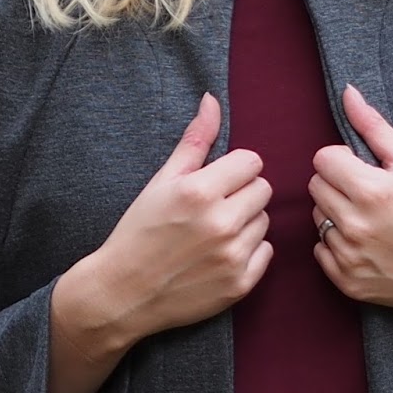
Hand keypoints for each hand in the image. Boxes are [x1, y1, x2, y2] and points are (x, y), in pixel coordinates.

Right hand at [89, 92, 274, 348]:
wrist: (125, 292)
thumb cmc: (140, 232)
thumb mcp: (161, 181)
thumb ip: (194, 141)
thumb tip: (212, 100)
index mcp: (200, 191)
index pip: (251, 162)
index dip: (234, 169)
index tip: (217, 181)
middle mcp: (221, 223)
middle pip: (263, 190)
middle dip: (242, 194)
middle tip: (215, 207)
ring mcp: (233, 256)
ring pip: (265, 221)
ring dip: (246, 223)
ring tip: (215, 233)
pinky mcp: (241, 283)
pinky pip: (266, 252)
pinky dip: (249, 252)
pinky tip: (220, 255)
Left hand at [309, 84, 392, 338]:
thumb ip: (375, 128)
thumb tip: (348, 93)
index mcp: (371, 190)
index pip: (323, 159)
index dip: (343, 160)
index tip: (364, 170)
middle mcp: (356, 226)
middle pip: (316, 188)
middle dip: (338, 185)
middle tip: (369, 195)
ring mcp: (351, 258)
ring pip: (317, 220)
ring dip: (337, 215)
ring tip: (370, 221)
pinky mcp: (350, 283)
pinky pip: (321, 253)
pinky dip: (338, 247)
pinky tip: (367, 245)